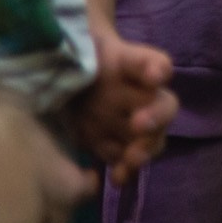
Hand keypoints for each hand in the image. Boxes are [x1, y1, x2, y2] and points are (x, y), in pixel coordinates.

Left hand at [66, 24, 176, 185]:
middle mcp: (139, 95)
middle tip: (139, 125)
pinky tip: (116, 177)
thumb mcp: (71, 45)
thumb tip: (58, 47)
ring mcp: (129, 121)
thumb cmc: (69, 56)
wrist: (58, 76)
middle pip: (163, 106)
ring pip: (152, 137)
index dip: (156, 69)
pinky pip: (126, 158)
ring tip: (132, 160)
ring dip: (146, 148)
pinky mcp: (113, 143)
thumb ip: (72, 47)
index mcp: (130, 65)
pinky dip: (124, 169)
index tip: (155, 76)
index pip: (152, 62)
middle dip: (156, 117)